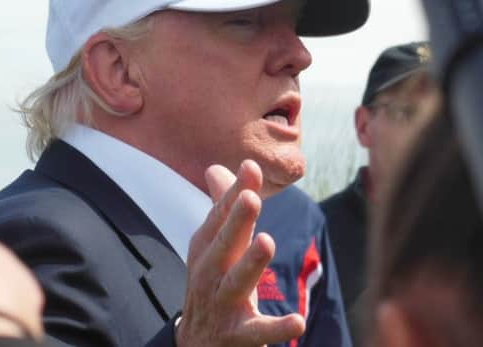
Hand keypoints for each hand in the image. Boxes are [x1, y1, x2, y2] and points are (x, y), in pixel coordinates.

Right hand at [177, 160, 304, 346]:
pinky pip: (258, 331)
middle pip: (223, 244)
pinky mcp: (237, 334)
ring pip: (236, 282)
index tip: (251, 168)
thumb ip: (220, 206)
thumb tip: (215, 167)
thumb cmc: (213, 281)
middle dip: (237, 221)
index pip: (220, 216)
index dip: (234, 193)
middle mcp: (210, 272)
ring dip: (250, 262)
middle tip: (252, 198)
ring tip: (266, 242)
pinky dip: (276, 327)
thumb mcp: (214, 244)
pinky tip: (298, 320)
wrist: (197, 341)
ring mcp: (221, 303)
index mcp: (206, 247)